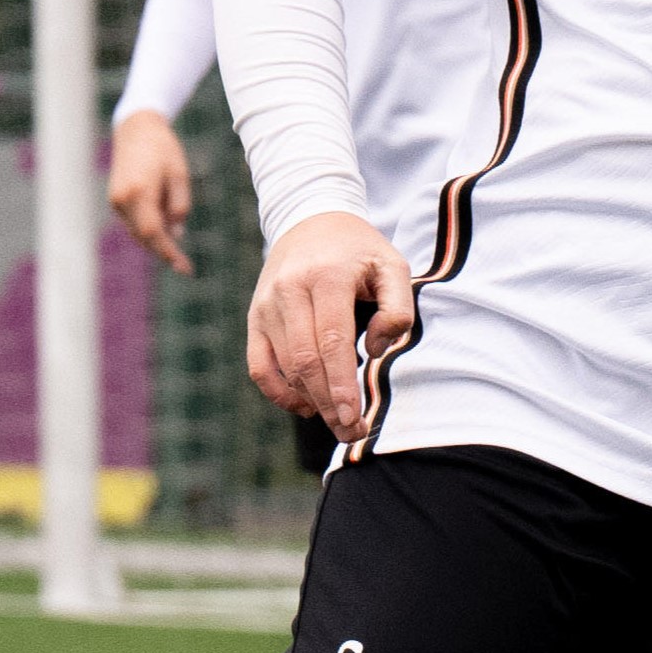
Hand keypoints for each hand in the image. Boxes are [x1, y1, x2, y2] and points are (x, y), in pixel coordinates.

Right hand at [103, 110, 195, 267]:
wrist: (136, 129)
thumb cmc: (163, 149)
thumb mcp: (180, 176)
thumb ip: (179, 207)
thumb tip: (175, 235)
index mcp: (138, 192)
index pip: (153, 233)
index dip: (169, 253)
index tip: (184, 268)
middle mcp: (122, 199)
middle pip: (144, 236)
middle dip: (164, 250)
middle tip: (184, 264)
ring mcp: (115, 200)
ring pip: (137, 231)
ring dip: (157, 239)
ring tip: (176, 235)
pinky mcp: (114, 199)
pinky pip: (133, 222)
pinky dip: (148, 228)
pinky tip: (164, 224)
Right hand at [242, 206, 415, 431]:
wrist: (310, 220)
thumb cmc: (359, 251)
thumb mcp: (392, 265)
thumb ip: (397, 307)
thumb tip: (373, 348)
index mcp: (326, 276)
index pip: (331, 341)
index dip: (341, 384)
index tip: (353, 418)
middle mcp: (288, 290)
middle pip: (305, 361)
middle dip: (328, 403)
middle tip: (350, 432)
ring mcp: (266, 304)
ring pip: (284, 367)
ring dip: (310, 401)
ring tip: (338, 421)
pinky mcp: (254, 317)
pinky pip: (258, 366)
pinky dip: (279, 393)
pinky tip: (305, 405)